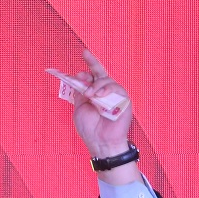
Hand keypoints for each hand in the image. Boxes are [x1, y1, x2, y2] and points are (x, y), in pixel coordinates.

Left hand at [68, 49, 135, 168]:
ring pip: (106, 80)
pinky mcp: (124, 99)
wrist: (100, 142)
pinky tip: (99, 95)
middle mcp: (104, 93)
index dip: (83, 73)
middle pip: (100, 73)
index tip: (75, 73)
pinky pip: (117, 88)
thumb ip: (80, 94)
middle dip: (92, 63)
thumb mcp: (80, 108)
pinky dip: (106, 89)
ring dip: (96, 85)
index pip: (90, 79)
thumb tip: (80, 79)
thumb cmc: (90, 129)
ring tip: (90, 94)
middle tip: (84, 55)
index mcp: (93, 94)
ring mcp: (114, 95)